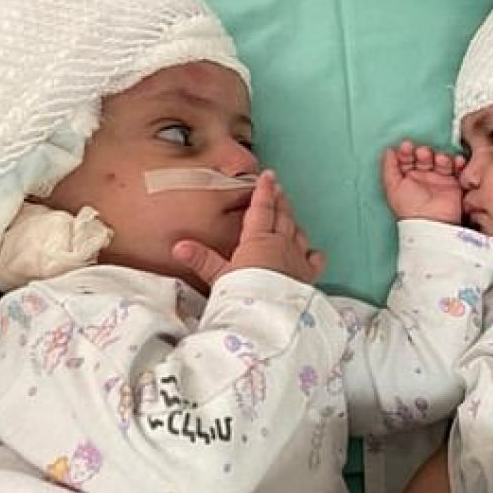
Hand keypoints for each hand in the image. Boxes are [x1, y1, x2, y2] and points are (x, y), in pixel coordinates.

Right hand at [172, 170, 326, 287]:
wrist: (270, 317)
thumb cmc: (243, 295)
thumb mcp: (218, 276)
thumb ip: (200, 259)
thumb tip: (178, 246)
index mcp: (259, 239)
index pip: (262, 208)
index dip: (264, 190)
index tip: (268, 175)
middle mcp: (282, 244)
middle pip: (282, 216)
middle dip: (279, 201)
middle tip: (278, 189)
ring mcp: (297, 259)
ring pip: (298, 232)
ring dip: (293, 221)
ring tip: (289, 214)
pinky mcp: (308, 276)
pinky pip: (314, 258)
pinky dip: (312, 252)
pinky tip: (311, 251)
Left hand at [381, 140, 465, 223]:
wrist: (432, 222)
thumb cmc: (410, 207)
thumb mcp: (393, 187)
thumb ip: (389, 168)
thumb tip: (388, 151)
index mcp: (407, 179)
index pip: (407, 159)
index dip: (406, 151)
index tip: (406, 146)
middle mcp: (423, 178)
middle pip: (424, 157)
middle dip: (423, 153)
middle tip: (423, 154)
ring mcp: (439, 180)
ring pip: (440, 161)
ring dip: (440, 157)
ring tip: (439, 160)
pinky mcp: (454, 184)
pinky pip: (457, 169)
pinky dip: (458, 163)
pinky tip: (455, 161)